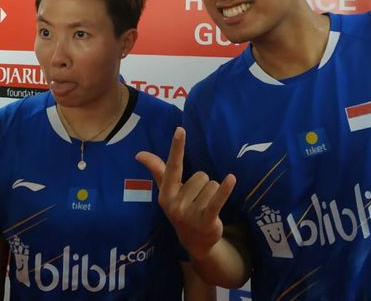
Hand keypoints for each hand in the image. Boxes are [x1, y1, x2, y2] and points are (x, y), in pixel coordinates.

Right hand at [136, 127, 235, 259]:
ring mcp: (189, 213)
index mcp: (166, 193)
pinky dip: (224, 190)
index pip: (172, 166)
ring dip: (213, 193)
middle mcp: (175, 203)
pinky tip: (231, 179)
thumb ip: (157, 170)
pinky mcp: (206, 221)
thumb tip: (139, 154)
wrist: (194, 241)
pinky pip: (217, 199)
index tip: (180, 129)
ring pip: (211, 185)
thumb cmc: (181, 209)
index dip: (177, 147)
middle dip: (204, 185)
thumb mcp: (168, 191)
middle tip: (199, 201)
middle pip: (201, 176)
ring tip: (206, 207)